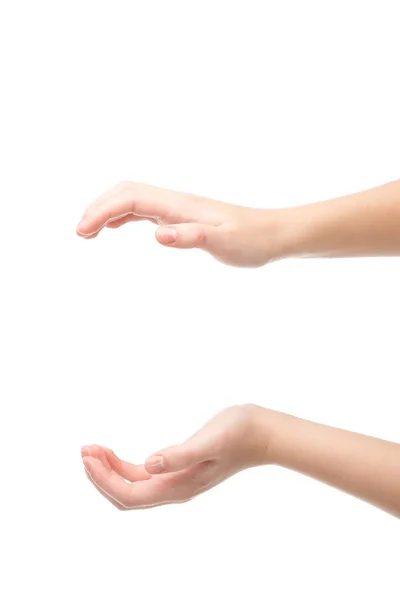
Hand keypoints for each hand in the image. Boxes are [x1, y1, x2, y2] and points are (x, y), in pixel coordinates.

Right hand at [76, 182, 288, 266]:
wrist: (274, 234)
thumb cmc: (252, 240)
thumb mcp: (224, 243)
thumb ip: (192, 238)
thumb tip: (157, 234)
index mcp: (180, 205)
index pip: (131, 199)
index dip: (102, 211)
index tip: (83, 232)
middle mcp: (174, 201)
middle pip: (125, 191)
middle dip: (97, 207)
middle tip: (80, 233)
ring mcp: (177, 208)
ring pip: (131, 198)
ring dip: (106, 210)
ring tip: (88, 232)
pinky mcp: (181, 217)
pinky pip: (143, 210)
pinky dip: (122, 215)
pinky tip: (114, 228)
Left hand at [81, 404, 272, 509]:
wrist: (262, 434)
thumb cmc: (240, 433)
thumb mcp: (211, 440)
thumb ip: (181, 455)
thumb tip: (149, 465)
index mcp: (179, 486)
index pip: (130, 493)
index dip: (104, 479)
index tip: (88, 456)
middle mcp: (174, 489)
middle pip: (126, 495)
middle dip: (100, 477)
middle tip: (84, 450)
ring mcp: (177, 482)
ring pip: (132, 486)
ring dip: (109, 471)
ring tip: (92, 449)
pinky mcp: (179, 470)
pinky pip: (142, 476)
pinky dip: (123, 466)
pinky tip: (114, 453)